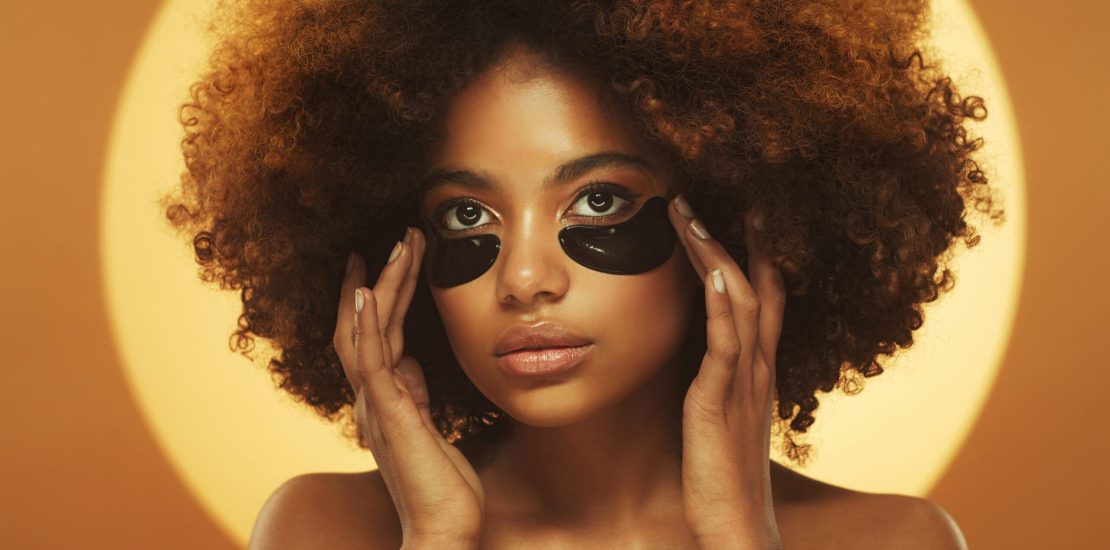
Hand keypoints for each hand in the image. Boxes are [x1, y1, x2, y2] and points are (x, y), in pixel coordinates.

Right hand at [334, 227, 483, 548]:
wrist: (443, 530)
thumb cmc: (441, 486)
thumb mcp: (430, 428)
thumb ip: (414, 394)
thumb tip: (410, 362)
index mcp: (383, 399)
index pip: (375, 335)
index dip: (380, 295)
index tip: (389, 259)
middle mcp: (371, 397)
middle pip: (366, 324)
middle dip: (383, 278)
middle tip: (401, 237)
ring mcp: (375, 405)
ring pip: (367, 332)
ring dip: (380, 286)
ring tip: (395, 246)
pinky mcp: (388, 414)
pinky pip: (369, 360)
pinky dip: (364, 323)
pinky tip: (365, 290)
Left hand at [668, 195, 785, 549]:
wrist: (738, 533)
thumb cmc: (724, 483)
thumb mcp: (721, 424)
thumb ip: (716, 389)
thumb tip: (699, 368)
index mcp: (758, 374)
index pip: (765, 301)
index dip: (759, 257)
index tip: (745, 217)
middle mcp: (759, 370)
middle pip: (758, 289)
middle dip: (742, 240)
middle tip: (730, 196)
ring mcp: (744, 384)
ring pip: (739, 303)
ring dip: (717, 255)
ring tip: (693, 214)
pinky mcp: (720, 403)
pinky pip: (725, 344)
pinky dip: (720, 303)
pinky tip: (711, 271)